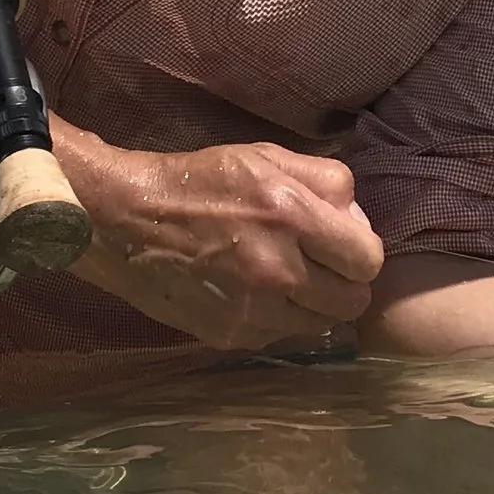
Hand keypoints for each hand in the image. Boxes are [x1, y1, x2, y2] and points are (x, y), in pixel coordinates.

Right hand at [59, 129, 383, 349]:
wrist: (126, 221)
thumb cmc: (200, 181)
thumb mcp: (267, 157)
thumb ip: (326, 182)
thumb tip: (358, 220)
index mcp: (292, 215)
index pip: (368, 259)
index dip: (360, 252)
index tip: (341, 244)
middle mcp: (278, 269)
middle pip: (352, 302)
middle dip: (344, 283)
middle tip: (320, 265)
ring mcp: (254, 310)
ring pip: (321, 325)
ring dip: (314, 305)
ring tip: (288, 279)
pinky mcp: (231, 335)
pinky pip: (282, 336)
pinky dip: (279, 319)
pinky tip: (256, 293)